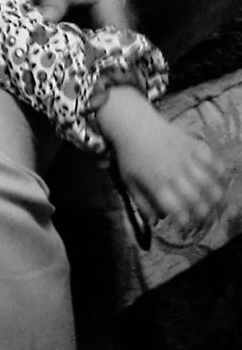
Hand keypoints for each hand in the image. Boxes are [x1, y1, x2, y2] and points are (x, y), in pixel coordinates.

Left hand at [102, 88, 229, 236]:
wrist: (132, 122)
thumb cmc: (129, 154)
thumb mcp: (128, 181)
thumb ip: (142, 203)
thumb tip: (156, 222)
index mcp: (156, 182)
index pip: (176, 208)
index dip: (184, 222)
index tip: (185, 227)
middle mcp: (173, 171)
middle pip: (195, 199)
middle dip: (203, 213)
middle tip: (203, 218)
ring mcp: (184, 157)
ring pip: (208, 182)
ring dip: (215, 196)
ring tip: (217, 204)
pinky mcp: (192, 144)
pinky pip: (212, 159)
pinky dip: (220, 171)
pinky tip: (221, 180)